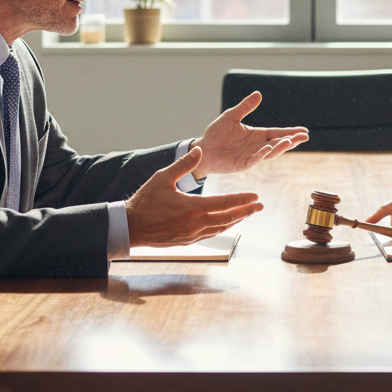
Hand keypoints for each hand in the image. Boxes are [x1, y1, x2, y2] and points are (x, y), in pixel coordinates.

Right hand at [126, 147, 263, 246]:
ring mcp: (193, 235)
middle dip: (247, 211)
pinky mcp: (188, 241)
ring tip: (247, 214)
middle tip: (260, 206)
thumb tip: (199, 150)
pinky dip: (222, 228)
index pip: (226, 202)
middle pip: (229, 217)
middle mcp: (197, 223)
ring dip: (236, 220)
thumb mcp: (163, 178)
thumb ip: (183, 165)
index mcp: (194, 207)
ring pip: (221, 228)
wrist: (131, 227)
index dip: (243, 199)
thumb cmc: (145, 202)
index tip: (256, 196)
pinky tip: (226, 224)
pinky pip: (211, 235)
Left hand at [192, 91, 308, 176]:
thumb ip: (245, 107)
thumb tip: (259, 94)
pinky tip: (268, 148)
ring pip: (270, 152)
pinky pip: (254, 160)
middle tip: (304, 137)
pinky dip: (262, 154)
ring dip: (280, 147)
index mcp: (257, 135)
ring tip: (290, 141)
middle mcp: (257, 146)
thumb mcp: (231, 116)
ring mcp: (251, 156)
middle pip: (278, 143)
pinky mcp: (242, 164)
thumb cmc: (216, 133)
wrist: (202, 149)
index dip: (290, 132)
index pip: (277, 133)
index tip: (304, 131)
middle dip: (291, 140)